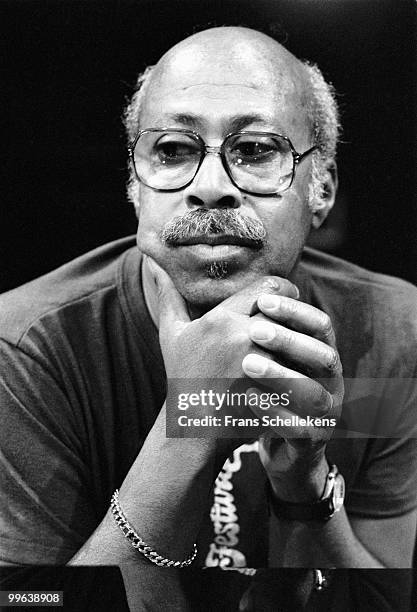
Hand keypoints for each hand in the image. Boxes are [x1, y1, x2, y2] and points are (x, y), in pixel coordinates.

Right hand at [148, 259, 298, 380]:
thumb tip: (154, 265)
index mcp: (221, 318)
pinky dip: (305, 364)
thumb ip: (169, 297)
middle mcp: (242, 336)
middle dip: (295, 314)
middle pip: (287, 311)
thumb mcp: (172, 335)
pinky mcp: (273, 388)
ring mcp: (260, 364)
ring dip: (303, 338)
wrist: (193, 429)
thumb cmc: (183, 378)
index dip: (285, 290)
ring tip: (303, 343)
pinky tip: (303, 366)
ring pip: (299, 338)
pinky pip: (301, 366)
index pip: (270, 288)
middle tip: (298, 320)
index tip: (288, 297)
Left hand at [242, 294, 343, 500]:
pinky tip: (250, 400)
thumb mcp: (272, 359)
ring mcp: (326, 414)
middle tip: (254, 330)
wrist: (287, 451)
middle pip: (322, 353)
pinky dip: (275, 414)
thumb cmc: (274, 394)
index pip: (319, 324)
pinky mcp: (312, 441)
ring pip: (314, 393)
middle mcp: (331, 382)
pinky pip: (300, 429)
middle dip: (290, 340)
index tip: (263, 300)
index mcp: (321, 356)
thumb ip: (259, 329)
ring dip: (282, 376)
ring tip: (247, 365)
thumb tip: (236, 291)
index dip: (296, 310)